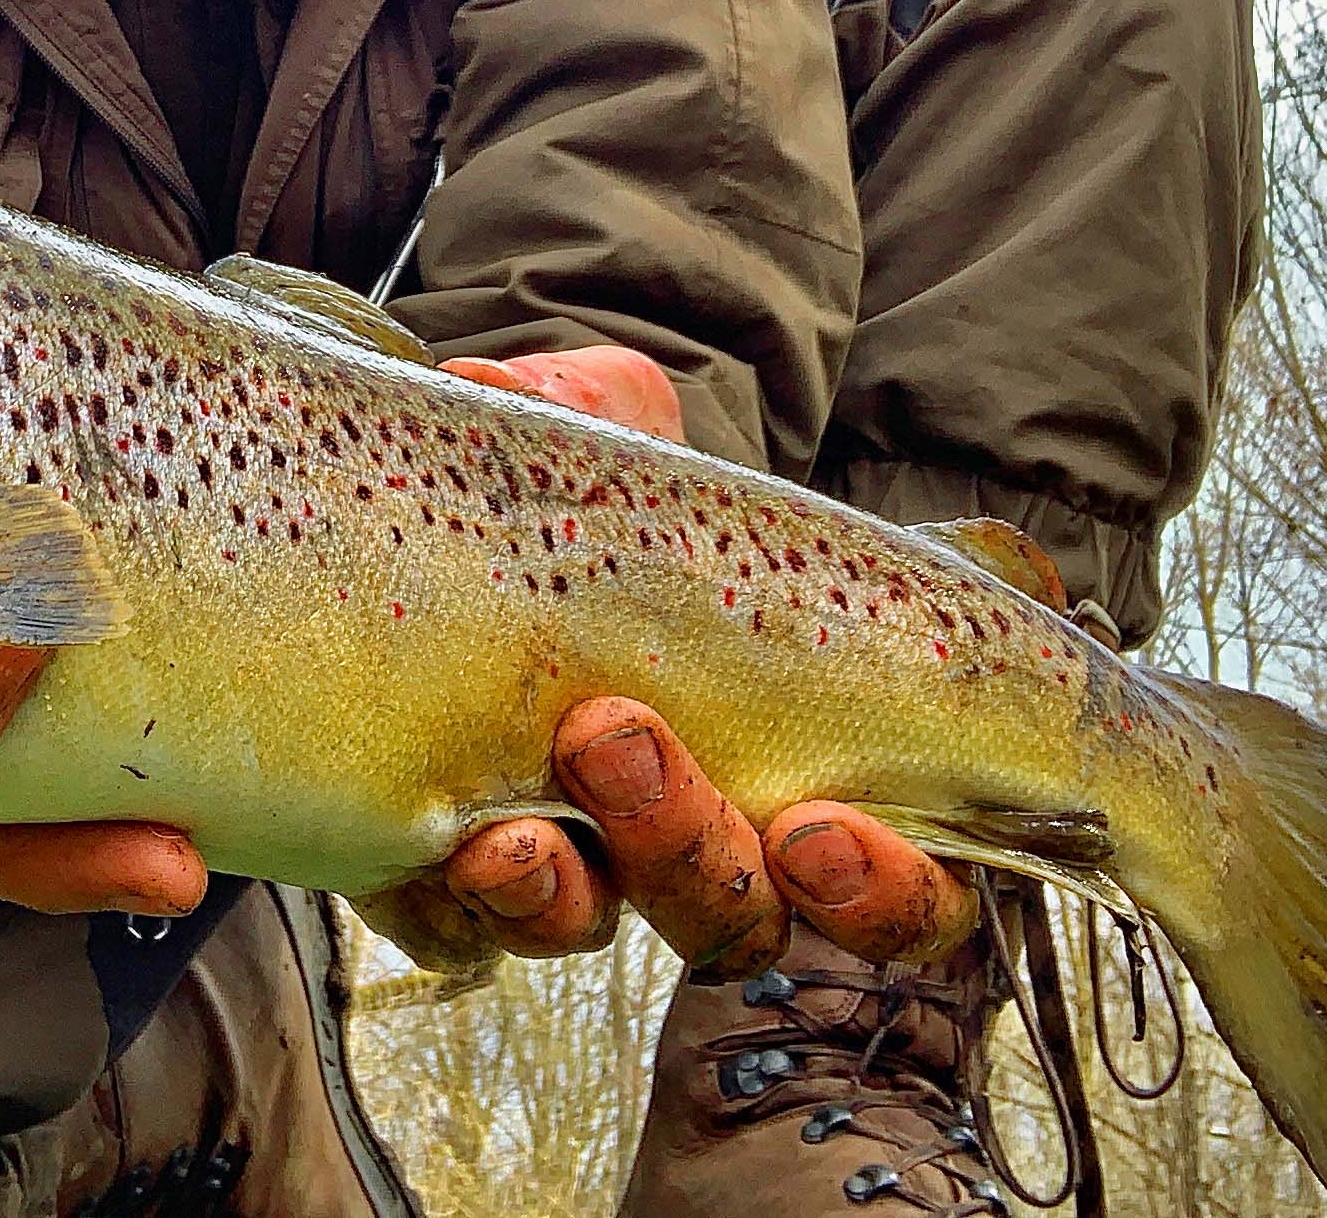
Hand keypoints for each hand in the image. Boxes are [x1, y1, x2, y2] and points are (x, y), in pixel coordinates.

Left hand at [430, 345, 978, 974]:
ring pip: (591, 931)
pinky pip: (458, 937)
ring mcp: (577, 862)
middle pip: (735, 924)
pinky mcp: (454, 873)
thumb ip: (600, 405)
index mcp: (799, 764)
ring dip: (558, 894)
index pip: (892, 896)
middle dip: (686, 850)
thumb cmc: (587, 493)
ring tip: (512, 830)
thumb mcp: (611, 432)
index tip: (821, 828)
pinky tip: (434, 850)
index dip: (878, 894)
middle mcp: (695, 838)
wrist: (467, 514)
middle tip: (613, 740)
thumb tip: (507, 389)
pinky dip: (448, 908)